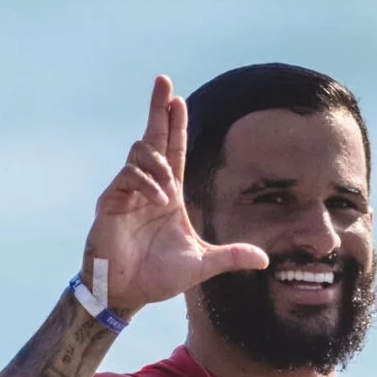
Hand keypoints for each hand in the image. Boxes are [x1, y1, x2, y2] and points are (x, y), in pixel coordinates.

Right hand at [85, 75, 267, 316]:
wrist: (127, 294)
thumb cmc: (158, 278)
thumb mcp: (201, 264)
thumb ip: (231, 256)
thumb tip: (265, 259)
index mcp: (168, 195)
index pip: (173, 151)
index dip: (175, 125)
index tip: (178, 100)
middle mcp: (147, 187)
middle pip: (153, 137)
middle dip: (158, 109)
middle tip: (164, 81)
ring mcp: (127, 193)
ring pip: (140, 153)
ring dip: (159, 163)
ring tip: (170, 191)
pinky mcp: (111, 203)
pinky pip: (128, 177)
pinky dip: (146, 183)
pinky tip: (159, 199)